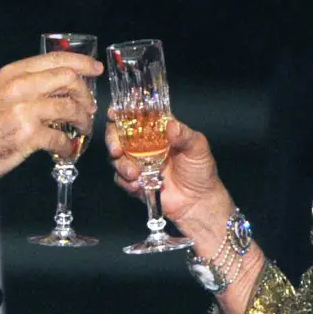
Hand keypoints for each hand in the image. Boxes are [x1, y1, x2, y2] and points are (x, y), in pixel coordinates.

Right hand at [0, 52, 101, 195]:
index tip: (95, 69)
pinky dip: (68, 146)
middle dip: (85, 94)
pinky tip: (65, 151)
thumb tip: (57, 86)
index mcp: (12, 73)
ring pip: (70, 109)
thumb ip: (25, 86)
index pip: (55, 59)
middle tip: (89, 107)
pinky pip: (61, 138)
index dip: (81, 62)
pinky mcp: (27, 136)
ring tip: (82, 130)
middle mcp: (19, 87)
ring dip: (82, 121)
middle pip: (68, 80)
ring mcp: (23, 111)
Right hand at [106, 112, 227, 226]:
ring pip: (117, 158)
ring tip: (135, 174)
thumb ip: (185, 135)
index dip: (122, 112)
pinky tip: (137, 185)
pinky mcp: (135, 180)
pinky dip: (125, 181)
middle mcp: (144, 144)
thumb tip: (171, 125)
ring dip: (121, 165)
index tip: (114, 113)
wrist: (198, 201)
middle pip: (118, 134)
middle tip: (116, 150)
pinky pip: (120, 178)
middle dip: (112, 140)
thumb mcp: (198, 147)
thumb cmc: (200, 170)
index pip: (136, 115)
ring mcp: (138, 162)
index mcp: (158, 130)